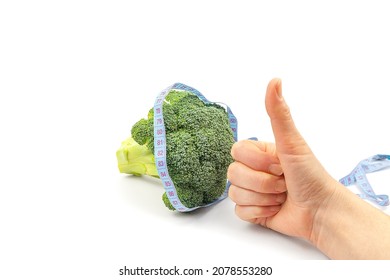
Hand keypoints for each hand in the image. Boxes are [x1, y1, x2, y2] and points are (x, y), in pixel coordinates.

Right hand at [227, 78, 338, 239]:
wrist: (320, 211)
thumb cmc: (311, 175)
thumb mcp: (293, 143)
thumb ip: (279, 113)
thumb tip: (275, 80)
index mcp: (260, 153)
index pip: (236, 152)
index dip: (256, 161)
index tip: (278, 164)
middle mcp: (253, 170)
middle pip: (233, 173)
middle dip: (262, 182)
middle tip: (282, 183)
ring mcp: (252, 190)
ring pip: (234, 193)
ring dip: (263, 198)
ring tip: (281, 197)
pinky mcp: (252, 210)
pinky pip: (240, 211)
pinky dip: (259, 212)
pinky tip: (274, 209)